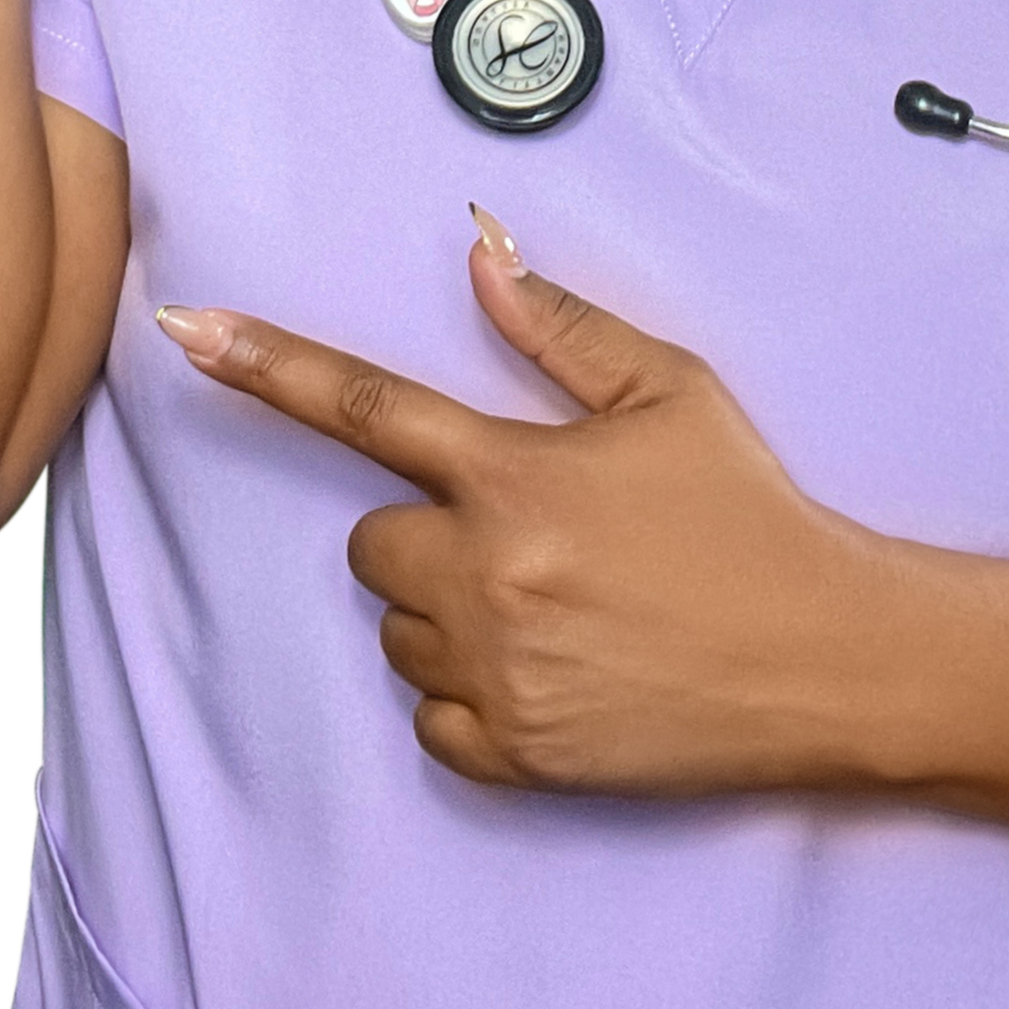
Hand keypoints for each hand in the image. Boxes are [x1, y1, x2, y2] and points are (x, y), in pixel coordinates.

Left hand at [156, 213, 896, 800]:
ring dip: (450, 609)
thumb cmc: (745, 510)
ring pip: (399, 627)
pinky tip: (556, 666)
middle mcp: (484, 574)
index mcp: (514, 473)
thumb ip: (560, 327)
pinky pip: (430, 714)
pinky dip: (473, 691)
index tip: (185, 330)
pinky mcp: (509, 754)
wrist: (824, 656)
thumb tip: (478, 253)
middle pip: (374, 541)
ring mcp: (491, 671)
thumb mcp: (671, 392)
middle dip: (431, 530)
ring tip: (560, 600)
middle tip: (531, 531)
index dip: (267, 363)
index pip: (365, 406)